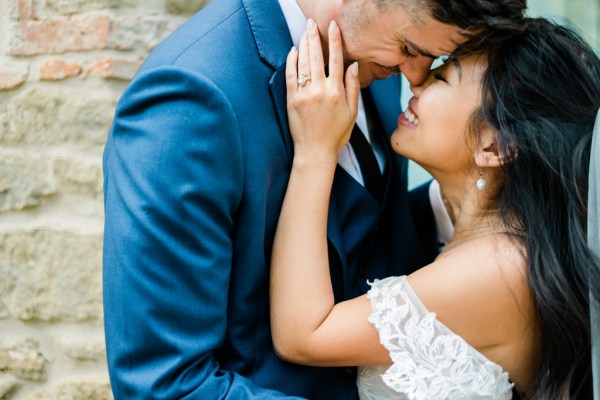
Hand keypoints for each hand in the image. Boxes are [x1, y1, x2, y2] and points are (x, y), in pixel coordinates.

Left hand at [286, 19, 359, 165]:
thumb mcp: (352, 112)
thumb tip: (353, 65)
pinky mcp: (292, 100)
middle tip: (312, 24)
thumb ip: (353, 87)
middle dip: (314, 37)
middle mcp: (320, 90)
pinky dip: (291, 62)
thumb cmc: (336, 134)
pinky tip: (293, 51)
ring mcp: (304, 94)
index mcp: (337, 92)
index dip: (335, 41)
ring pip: (303, 63)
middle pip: (317, 56)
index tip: (333, 27)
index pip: (337, 60)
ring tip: (304, 33)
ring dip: (303, 45)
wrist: (315, 152)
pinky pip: (290, 76)